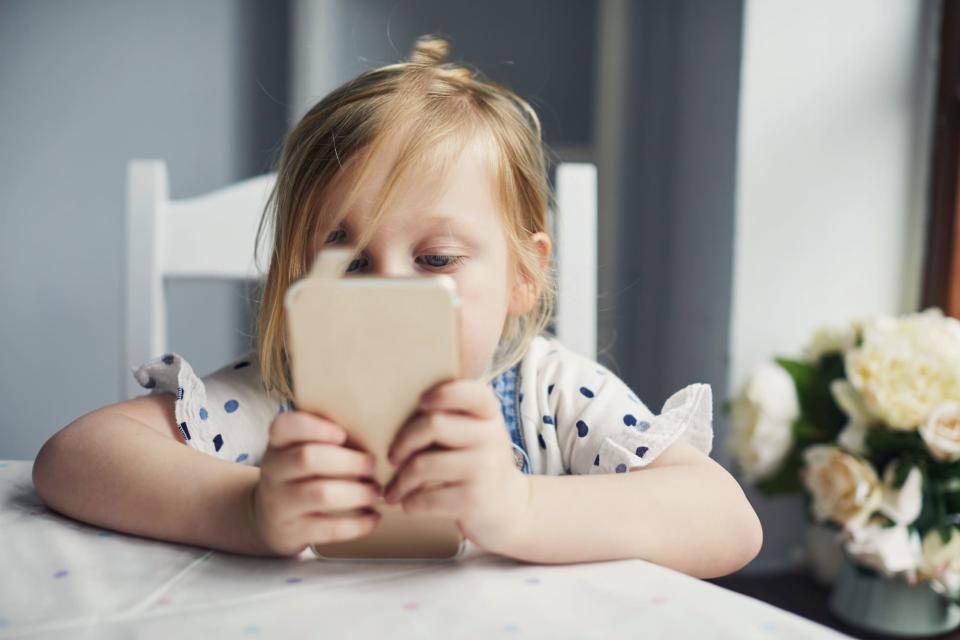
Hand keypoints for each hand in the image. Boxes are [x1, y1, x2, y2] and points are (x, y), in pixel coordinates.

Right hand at [250, 411, 382, 555]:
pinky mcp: (292, 532)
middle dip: (348, 461)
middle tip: (372, 465)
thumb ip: (326, 437)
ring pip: (321, 494)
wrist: (270, 519)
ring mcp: (280, 503)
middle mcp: (273, 471)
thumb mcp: (299, 449)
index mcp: (278, 444)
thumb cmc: (300, 475)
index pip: (286, 426)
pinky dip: (357, 524)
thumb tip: (376, 429)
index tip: (343, 434)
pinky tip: (373, 518)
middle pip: (308, 459)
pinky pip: (328, 528)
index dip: (315, 428)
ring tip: (376, 492)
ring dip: (357, 493)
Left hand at [382, 379, 530, 553]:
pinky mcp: (474, 499)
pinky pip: (426, 498)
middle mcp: (491, 436)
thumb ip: (450, 417)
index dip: (441, 394)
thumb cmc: (478, 463)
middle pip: (433, 425)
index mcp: (489, 414)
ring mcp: (485, 468)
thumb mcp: (475, 433)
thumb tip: (393, 411)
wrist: (509, 508)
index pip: (470, 392)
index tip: (420, 404)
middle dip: (403, 443)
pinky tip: (409, 504)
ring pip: (423, 464)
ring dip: (400, 481)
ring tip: (394, 490)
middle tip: (392, 458)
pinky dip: (410, 503)